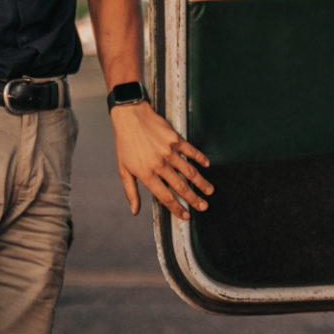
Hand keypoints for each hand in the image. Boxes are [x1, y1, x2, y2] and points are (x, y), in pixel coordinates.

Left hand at [111, 100, 212, 219]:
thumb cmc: (125, 143)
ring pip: (189, 171)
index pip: (165, 197)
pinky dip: (200, 158)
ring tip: (210, 190)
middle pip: (181, 187)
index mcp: (146, 174)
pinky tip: (206, 164)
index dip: (177, 209)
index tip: (186, 215)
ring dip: (201, 182)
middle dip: (194, 199)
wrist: (130, 117)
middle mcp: (159, 165)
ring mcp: (169, 152)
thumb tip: (135, 210)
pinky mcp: (175, 139)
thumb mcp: (123, 170)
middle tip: (204, 206)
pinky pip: (190, 151)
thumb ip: (131, 192)